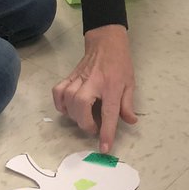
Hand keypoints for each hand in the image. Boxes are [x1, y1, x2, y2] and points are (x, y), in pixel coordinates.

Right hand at [52, 25, 137, 153]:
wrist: (106, 41)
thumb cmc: (120, 63)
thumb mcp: (130, 83)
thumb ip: (128, 104)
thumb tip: (130, 122)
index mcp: (111, 86)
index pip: (109, 112)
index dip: (107, 132)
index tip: (104, 148)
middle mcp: (93, 82)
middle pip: (81, 105)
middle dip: (85, 122)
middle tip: (93, 128)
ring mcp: (79, 78)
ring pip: (68, 99)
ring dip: (73, 115)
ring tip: (83, 119)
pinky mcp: (70, 75)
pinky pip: (58, 90)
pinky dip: (59, 103)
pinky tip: (67, 109)